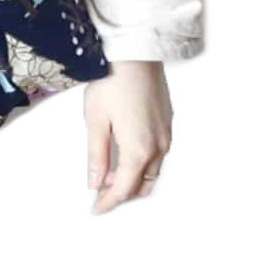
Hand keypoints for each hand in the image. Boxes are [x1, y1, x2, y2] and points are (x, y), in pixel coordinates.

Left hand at [83, 60, 172, 213]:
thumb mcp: (95, 121)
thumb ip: (96, 155)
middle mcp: (158, 146)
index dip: (108, 202)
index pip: (123, 189)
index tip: (95, 209)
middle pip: (142, 185)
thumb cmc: (113, 82)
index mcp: (138, 150)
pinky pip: (158, 154)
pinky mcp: (167, 122)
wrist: (136, 53)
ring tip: (110, 177)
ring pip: (153, 171)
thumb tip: (94, 182)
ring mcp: (166, 134)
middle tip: (101, 196)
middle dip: (122, 195)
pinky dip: (143, 164)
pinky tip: (127, 155)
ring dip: (134, 180)